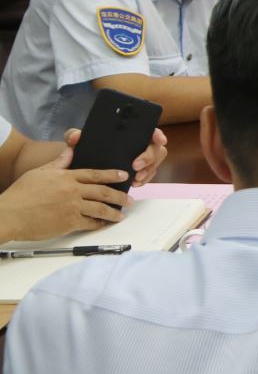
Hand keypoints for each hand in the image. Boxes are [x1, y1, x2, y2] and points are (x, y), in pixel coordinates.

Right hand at [0, 148, 131, 239]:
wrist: (10, 215)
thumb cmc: (21, 194)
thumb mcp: (40, 173)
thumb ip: (58, 162)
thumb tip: (70, 150)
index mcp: (67, 177)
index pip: (95, 174)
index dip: (112, 174)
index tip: (124, 176)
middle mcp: (73, 191)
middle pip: (103, 192)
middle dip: (119, 196)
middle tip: (129, 199)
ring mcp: (72, 207)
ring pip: (100, 208)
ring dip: (113, 212)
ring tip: (121, 215)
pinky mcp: (68, 223)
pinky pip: (89, 223)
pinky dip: (98, 223)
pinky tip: (103, 224)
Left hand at [65, 126, 166, 186]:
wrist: (78, 165)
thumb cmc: (81, 149)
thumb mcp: (75, 141)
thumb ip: (73, 136)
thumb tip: (76, 135)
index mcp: (128, 133)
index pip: (149, 130)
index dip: (157, 134)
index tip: (159, 140)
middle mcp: (138, 145)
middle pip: (156, 148)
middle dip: (150, 157)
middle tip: (135, 166)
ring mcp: (140, 159)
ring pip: (154, 163)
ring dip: (148, 171)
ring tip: (136, 179)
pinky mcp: (137, 172)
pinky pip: (148, 175)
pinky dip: (144, 180)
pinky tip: (135, 184)